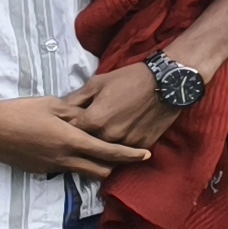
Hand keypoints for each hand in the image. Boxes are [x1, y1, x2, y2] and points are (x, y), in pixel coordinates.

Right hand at [0, 91, 152, 178]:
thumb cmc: (19, 112)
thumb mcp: (53, 105)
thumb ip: (78, 114)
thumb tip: (92, 119)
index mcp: (72, 142)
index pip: (110, 153)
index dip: (130, 155)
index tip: (146, 155)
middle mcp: (64, 160)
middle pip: (101, 171)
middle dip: (117, 167)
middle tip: (128, 157)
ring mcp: (50, 168)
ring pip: (83, 172)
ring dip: (97, 167)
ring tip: (105, 156)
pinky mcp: (38, 170)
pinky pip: (65, 170)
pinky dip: (76, 164)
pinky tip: (75, 153)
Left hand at [62, 62, 178, 149]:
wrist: (166, 82)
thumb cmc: (128, 79)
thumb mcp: (97, 83)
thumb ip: (76, 99)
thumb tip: (60, 109)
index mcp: (93, 121)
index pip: (71, 130)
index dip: (68, 125)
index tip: (67, 122)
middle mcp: (108, 136)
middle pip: (88, 142)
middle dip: (84, 136)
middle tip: (86, 129)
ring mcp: (126, 142)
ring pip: (108, 149)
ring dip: (104, 143)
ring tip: (106, 132)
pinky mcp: (143, 144)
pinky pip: (127, 149)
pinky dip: (123, 144)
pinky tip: (123, 135)